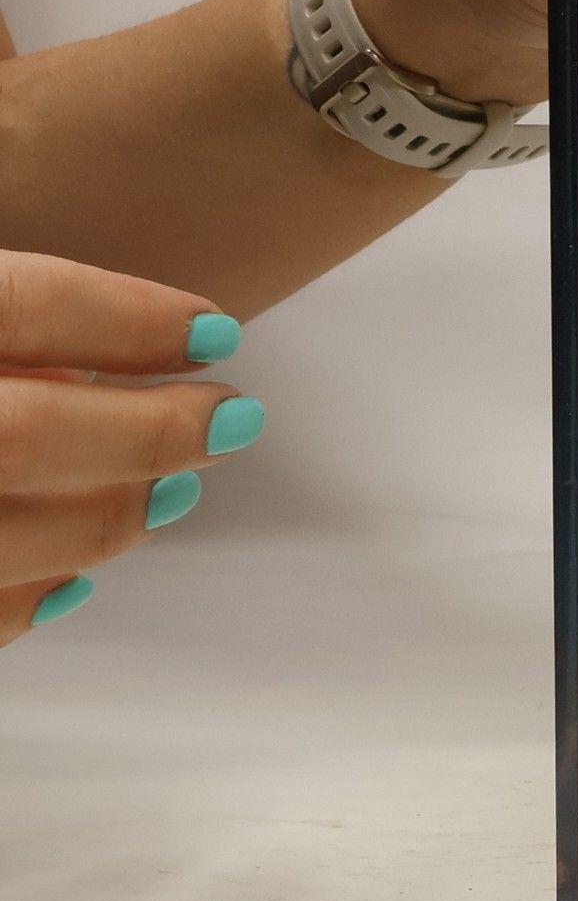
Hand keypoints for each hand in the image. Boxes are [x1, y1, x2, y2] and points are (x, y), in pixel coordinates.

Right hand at [0, 252, 263, 647]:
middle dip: (146, 434)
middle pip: (23, 434)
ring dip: (109, 517)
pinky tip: (77, 572)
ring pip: (7, 537)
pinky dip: (35, 594)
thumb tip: (107, 350)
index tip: (217, 331)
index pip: (18, 306)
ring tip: (172, 492)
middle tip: (232, 420)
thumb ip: (17, 324)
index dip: (128, 316)